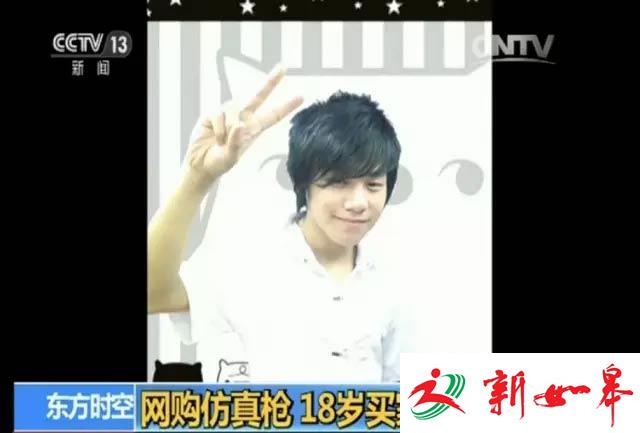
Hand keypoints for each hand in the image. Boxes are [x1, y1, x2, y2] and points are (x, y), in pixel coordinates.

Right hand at [184, 65, 303, 189]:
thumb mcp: (231, 157)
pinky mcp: (214, 113)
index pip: (273, 116)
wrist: (200, 163)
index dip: (286, 107)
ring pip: (234, 110)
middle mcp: (243, 117)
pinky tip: (214, 138)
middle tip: (283, 67)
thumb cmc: (220, 162)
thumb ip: (236, 143)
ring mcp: (228, 113)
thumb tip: (239, 125)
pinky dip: (218, 130)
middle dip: (271, 82)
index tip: (301, 97)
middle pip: (258, 96)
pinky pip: (219, 115)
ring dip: (228, 129)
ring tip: (221, 142)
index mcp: (254, 129)